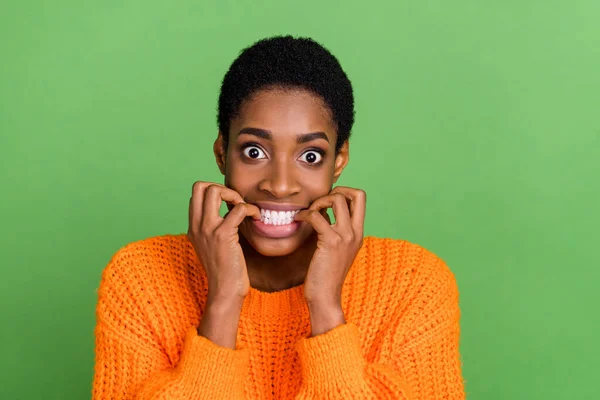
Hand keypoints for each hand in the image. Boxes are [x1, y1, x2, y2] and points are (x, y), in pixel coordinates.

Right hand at [187, 182, 260, 302]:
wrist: (224, 290)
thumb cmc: (224, 269)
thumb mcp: (212, 245)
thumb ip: (213, 227)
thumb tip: (229, 209)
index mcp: (193, 226)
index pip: (196, 193)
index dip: (215, 191)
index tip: (230, 203)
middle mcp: (197, 225)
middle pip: (200, 185)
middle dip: (221, 187)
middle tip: (236, 201)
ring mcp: (208, 229)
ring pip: (214, 190)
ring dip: (234, 194)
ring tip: (245, 208)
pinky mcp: (223, 235)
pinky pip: (238, 208)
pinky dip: (251, 209)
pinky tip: (256, 217)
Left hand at [294, 186, 365, 330]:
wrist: (325, 297)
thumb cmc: (325, 274)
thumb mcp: (335, 248)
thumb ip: (333, 228)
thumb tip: (321, 211)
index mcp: (358, 232)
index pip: (361, 199)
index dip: (344, 192)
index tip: (327, 202)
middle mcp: (356, 232)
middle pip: (357, 193)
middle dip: (337, 189)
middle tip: (321, 202)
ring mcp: (345, 236)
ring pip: (338, 199)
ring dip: (320, 200)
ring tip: (310, 212)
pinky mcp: (331, 242)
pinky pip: (317, 216)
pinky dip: (305, 214)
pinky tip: (298, 220)